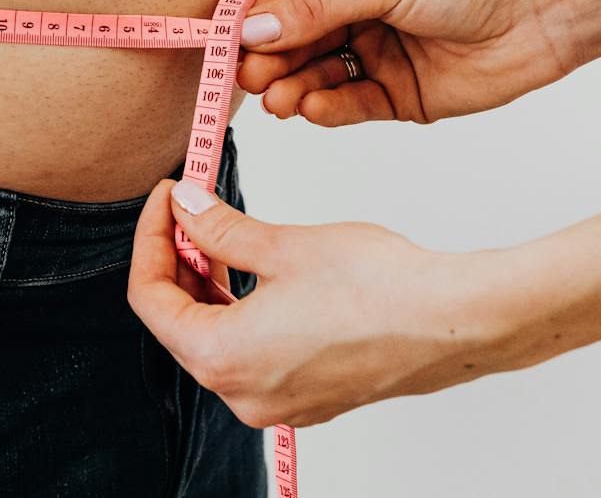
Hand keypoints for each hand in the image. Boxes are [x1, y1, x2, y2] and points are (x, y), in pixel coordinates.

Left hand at [128, 179, 524, 426]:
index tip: (167, 198)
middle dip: (177, 261)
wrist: (451, 321)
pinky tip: (256, 270)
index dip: (150, 239)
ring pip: (214, 338)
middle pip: (178, 323)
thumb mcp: (281, 245)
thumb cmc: (376, 287)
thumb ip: (219, 229)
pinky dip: (241, 310)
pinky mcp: (305, 396)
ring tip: (222, 231)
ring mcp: (276, 402)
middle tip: (191, 208)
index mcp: (223, 359)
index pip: (149, 299)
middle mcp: (242, 394)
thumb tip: (185, 207)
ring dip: (209, 284)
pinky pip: (250, 353)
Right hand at [237, 0, 586, 125]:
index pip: (283, 1)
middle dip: (268, 61)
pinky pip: (350, 106)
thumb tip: (253, 27)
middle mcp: (353, 17)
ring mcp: (373, 58)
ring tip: (277, 100)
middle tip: (248, 79)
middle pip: (293, 44)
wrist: (539, 15)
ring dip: (292, 89)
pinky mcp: (397, 97)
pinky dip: (328, 109)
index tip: (226, 45)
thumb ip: (318, 9)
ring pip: (316, 78)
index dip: (252, 23)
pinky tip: (311, 108)